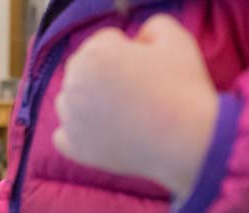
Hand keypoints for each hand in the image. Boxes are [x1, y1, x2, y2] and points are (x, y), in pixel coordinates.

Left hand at [54, 14, 217, 199]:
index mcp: (94, 55)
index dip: (128, 51)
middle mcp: (74, 86)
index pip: (103, 41)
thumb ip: (150, 27)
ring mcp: (71, 120)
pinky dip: (77, 133)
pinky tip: (99, 132)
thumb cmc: (182, 89)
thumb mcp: (175, 38)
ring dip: (87, 101)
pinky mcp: (75, 149)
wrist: (186, 141)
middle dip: (103, 74)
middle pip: (82, 69)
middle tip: (135, 92)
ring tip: (121, 112)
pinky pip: (62, 135)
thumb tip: (135, 43)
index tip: (146, 69)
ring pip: (69, 100)